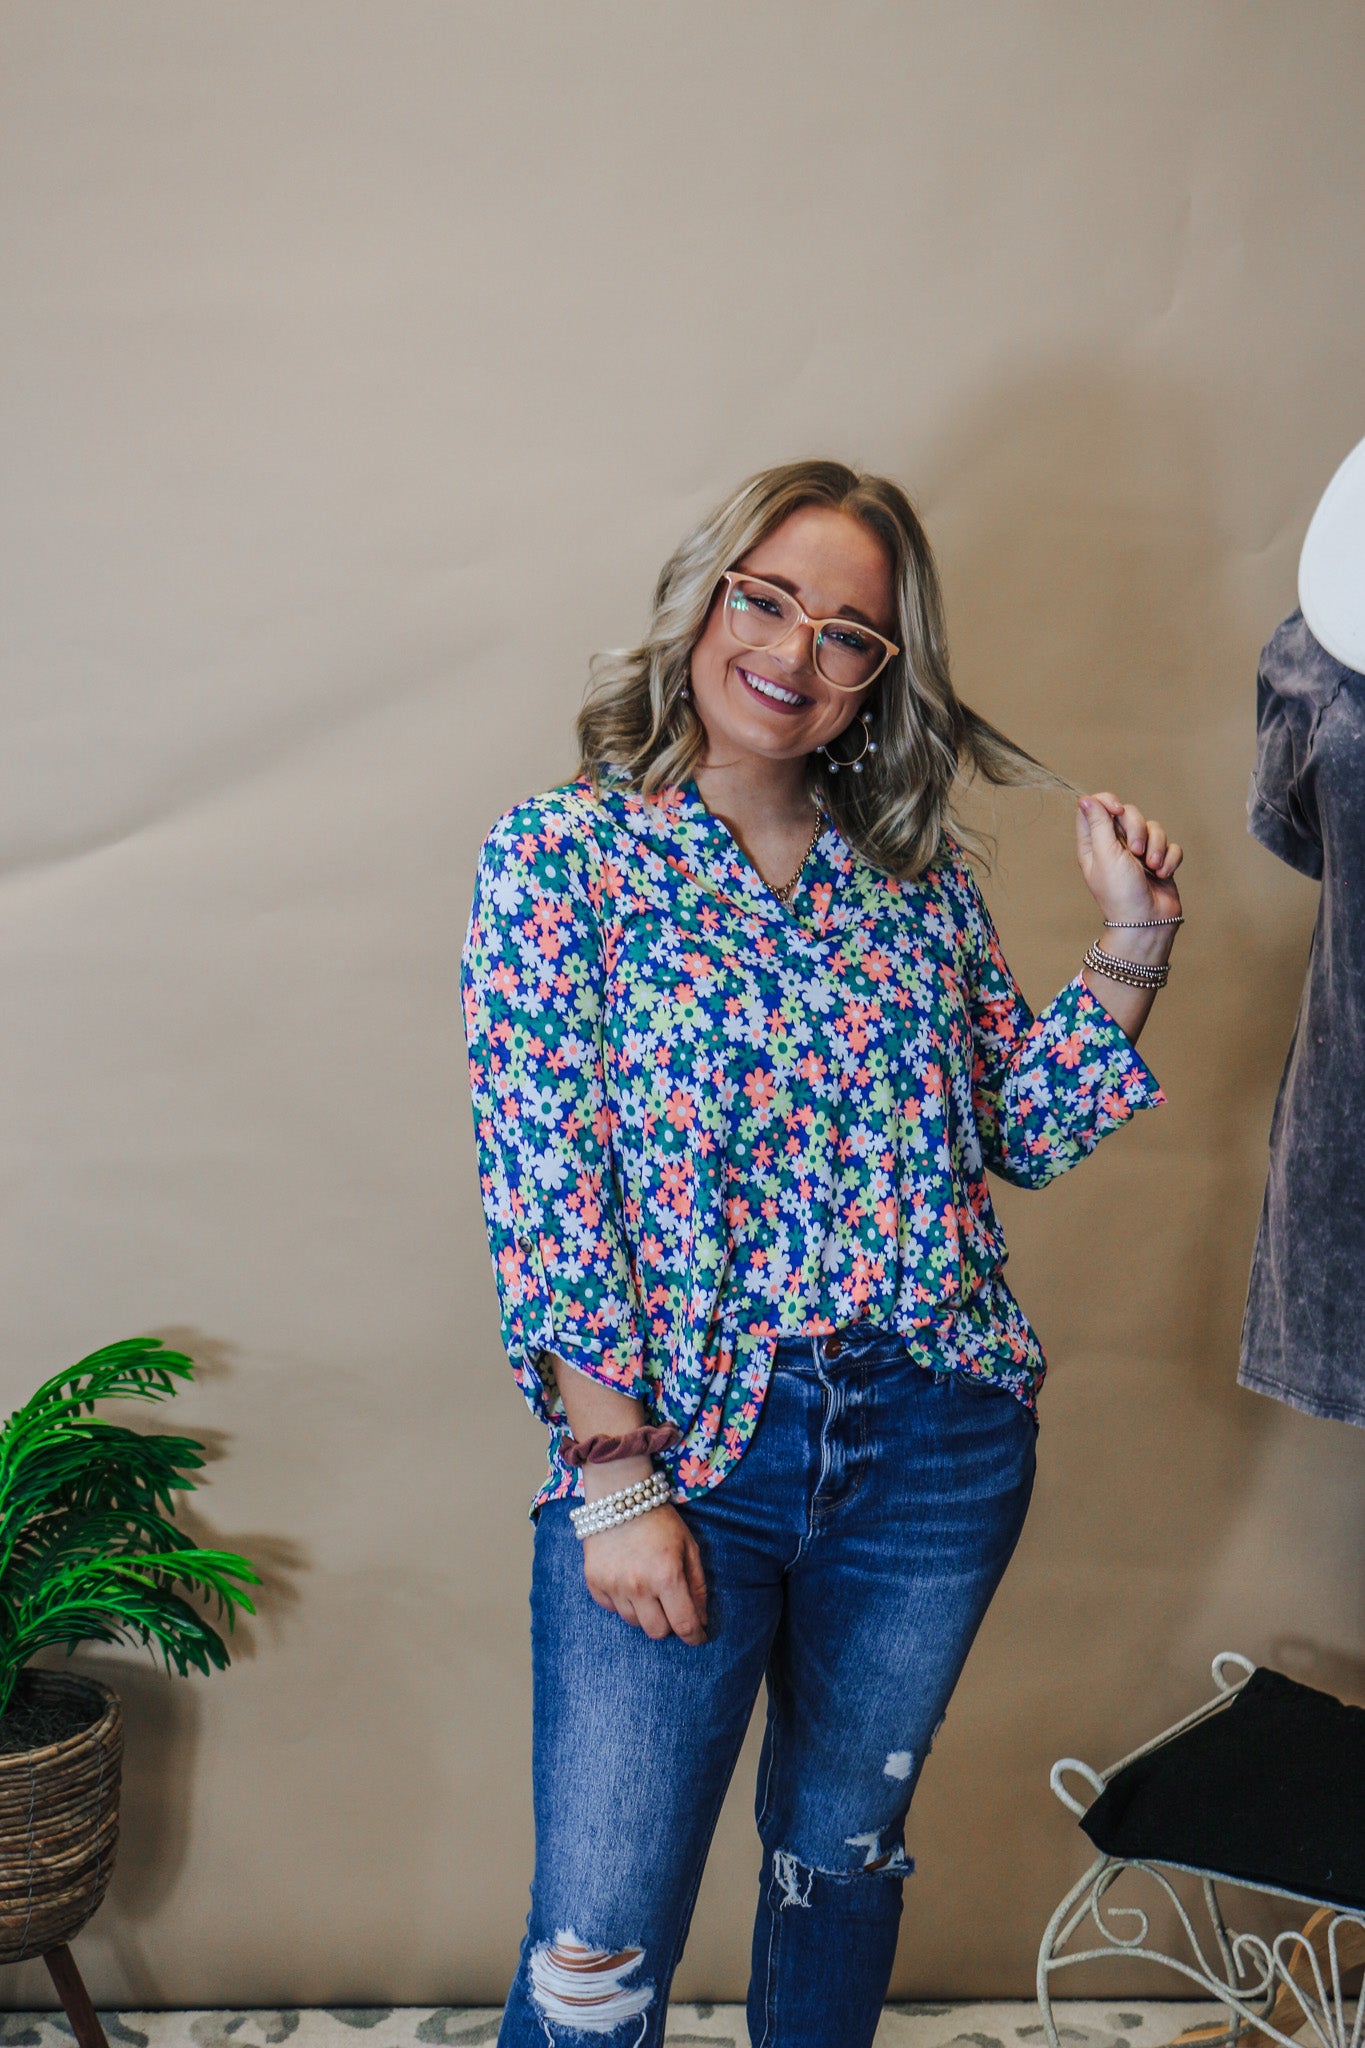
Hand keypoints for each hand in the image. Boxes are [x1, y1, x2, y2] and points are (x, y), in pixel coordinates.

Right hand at [581, 1502, 708, 1645]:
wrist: (619, 1496)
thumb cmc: (660, 1520)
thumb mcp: (689, 1546)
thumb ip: (697, 1585)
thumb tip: (701, 1619)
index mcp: (667, 1576)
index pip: (684, 1624)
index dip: (694, 1636)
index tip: (698, 1636)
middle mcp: (639, 1586)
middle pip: (657, 1631)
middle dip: (669, 1624)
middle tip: (671, 1607)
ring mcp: (613, 1585)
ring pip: (634, 1622)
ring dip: (645, 1613)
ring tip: (648, 1588)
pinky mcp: (595, 1582)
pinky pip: (612, 1609)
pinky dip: (623, 1602)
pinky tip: (628, 1582)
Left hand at [1075, 791, 1182, 928]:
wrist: (1147, 922)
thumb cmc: (1120, 893)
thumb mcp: (1105, 854)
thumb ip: (1098, 823)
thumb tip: (1085, 798)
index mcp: (1094, 843)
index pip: (1096, 807)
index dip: (1108, 802)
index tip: (1118, 811)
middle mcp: (1115, 845)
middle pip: (1128, 813)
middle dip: (1137, 829)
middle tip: (1136, 852)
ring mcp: (1139, 853)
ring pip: (1153, 828)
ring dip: (1156, 847)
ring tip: (1151, 867)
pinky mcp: (1160, 860)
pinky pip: (1171, 845)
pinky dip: (1169, 858)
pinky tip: (1162, 874)